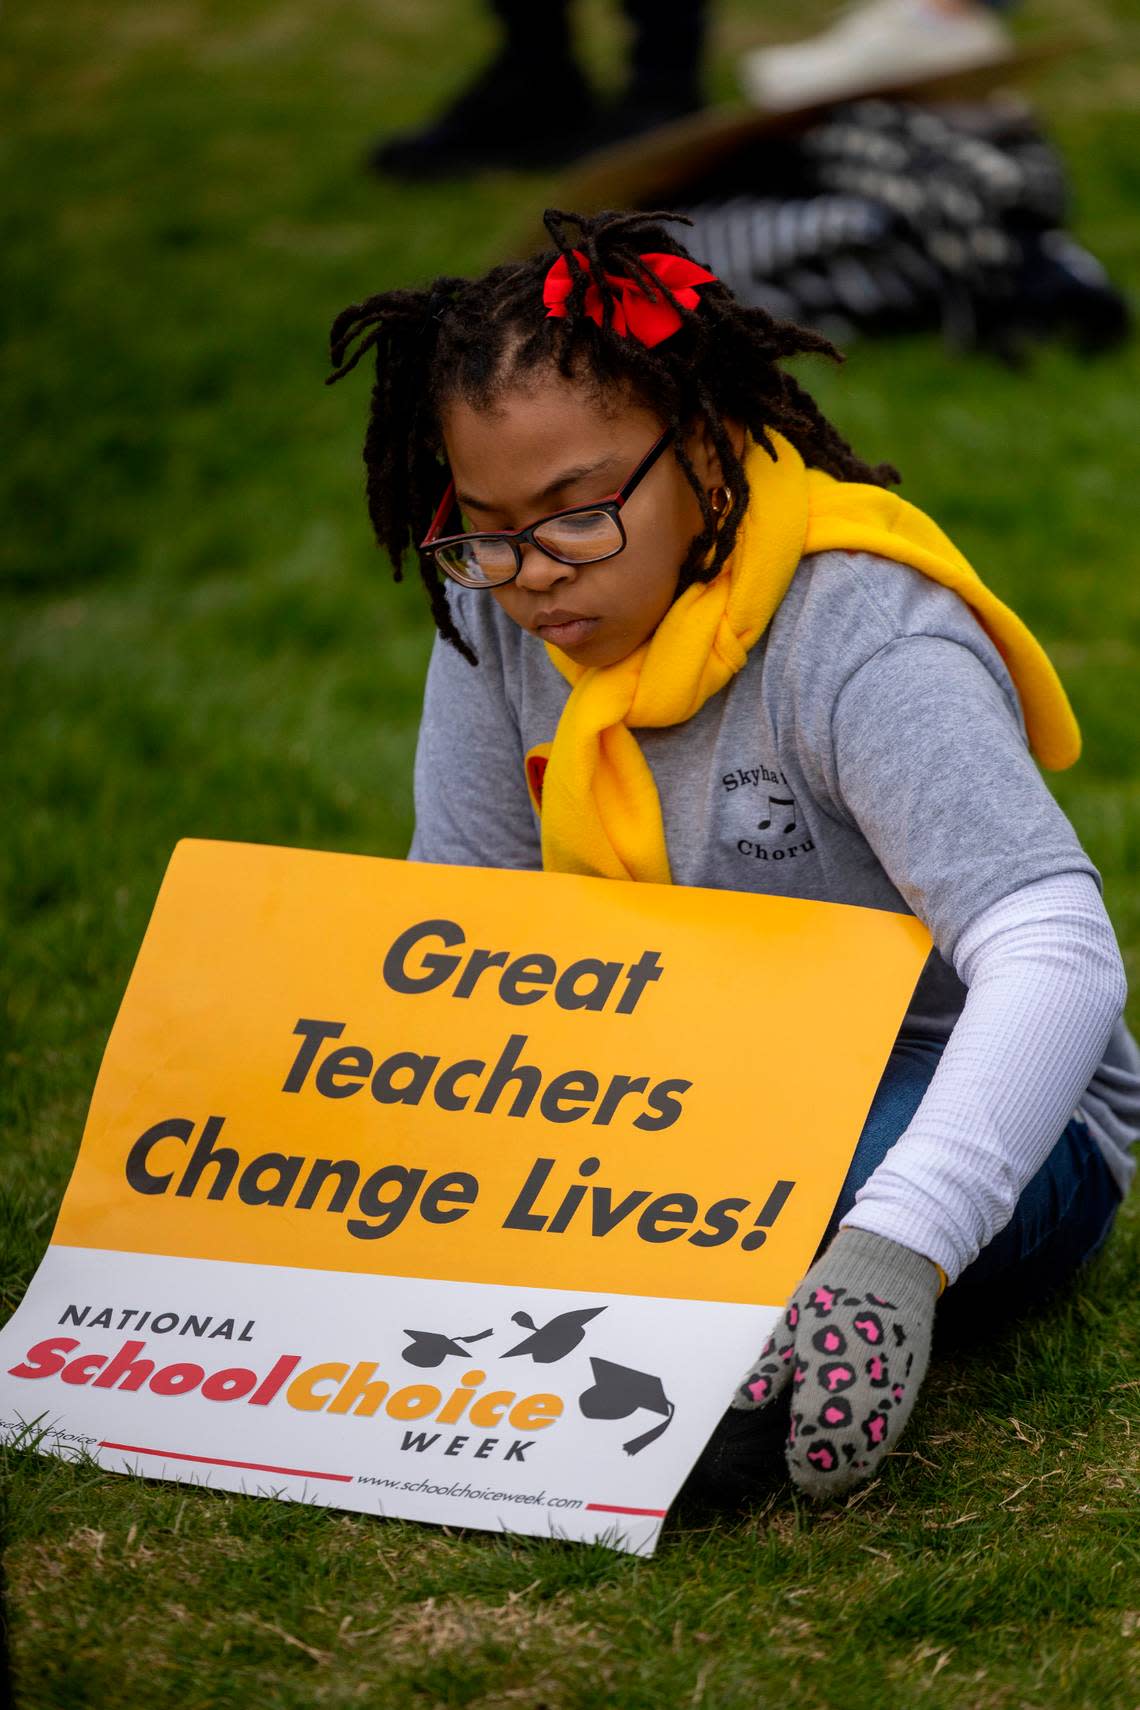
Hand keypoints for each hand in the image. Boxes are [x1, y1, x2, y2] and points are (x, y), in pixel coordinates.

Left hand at [734, 1227, 939, 1497]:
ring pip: (874, 1443)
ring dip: (852, 1466)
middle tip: (808, 1483)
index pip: (813, 1427)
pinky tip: (860, 1455)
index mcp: (824, 1361)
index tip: (793, 1466)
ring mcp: (889, 1384)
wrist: (890, 1263)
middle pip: (845, 1445)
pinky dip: (876, 1448)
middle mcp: (860, 1379)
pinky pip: (894, 1428)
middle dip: (827, 1471)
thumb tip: (742, 1401)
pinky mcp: (909, 1384)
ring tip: (832, 1478)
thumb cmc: (831, 1289)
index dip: (804, 1456)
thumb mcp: (792, 1320)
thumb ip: (770, 1367)